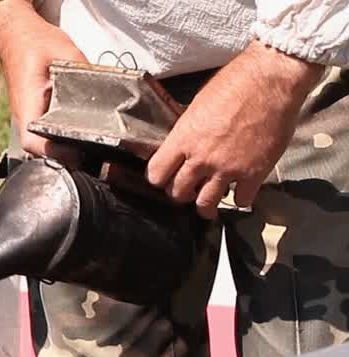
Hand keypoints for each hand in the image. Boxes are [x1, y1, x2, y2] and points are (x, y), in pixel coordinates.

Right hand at [0, 0, 87, 160]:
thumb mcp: (66, 52)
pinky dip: (64, 142)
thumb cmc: (36, 44)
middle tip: (98, 159)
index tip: (79, 154)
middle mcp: (25, 117)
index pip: (33, 141)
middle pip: (41, 152)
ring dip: (66, 153)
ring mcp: (29, 120)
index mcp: (27, 104)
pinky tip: (86, 140)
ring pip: (44, 148)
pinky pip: (47, 137)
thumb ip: (84, 75)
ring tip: (96, 155)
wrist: (17, 38)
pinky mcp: (36, 118)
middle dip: (67, 158)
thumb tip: (107, 91)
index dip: (55, 154)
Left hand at [147, 42, 323, 218]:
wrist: (273, 80)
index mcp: (184, 138)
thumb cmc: (236, 83)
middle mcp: (202, 158)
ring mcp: (228, 168)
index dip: (158, 178)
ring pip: (206, 203)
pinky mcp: (254, 173)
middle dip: (181, 193)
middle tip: (188, 190)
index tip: (164, 178)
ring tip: (208, 203)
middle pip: (178, 193)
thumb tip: (180, 143)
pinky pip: (241, 200)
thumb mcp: (198, 104)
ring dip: (205, 205)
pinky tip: (240, 193)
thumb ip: (187, 130)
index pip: (156, 174)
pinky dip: (240, 199)